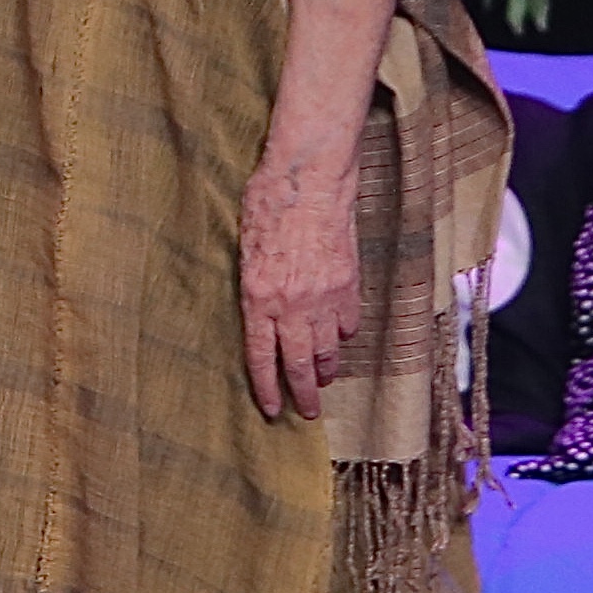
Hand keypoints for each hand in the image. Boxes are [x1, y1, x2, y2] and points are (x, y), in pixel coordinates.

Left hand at [236, 146, 361, 420]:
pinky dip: (345, 333)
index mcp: (257, 298)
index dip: (266, 388)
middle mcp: (291, 305)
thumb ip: (253, 286)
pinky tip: (340, 337)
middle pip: (299, 364)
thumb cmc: (266, 203)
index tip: (271, 409)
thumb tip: (258, 311)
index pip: (261, 358)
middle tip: (307, 412)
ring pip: (328, 348)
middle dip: (303, 394)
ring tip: (325, 379)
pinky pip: (349, 322)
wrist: (309, 179)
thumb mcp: (243, 249)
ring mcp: (324, 297)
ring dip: (327, 368)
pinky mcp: (348, 284)